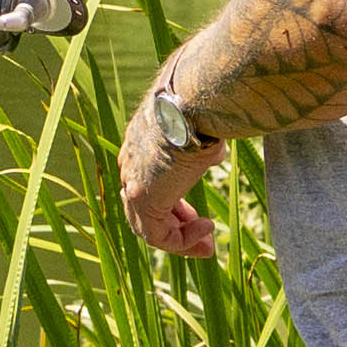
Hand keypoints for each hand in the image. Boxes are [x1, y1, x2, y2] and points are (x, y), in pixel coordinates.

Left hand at [117, 83, 223, 256]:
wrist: (194, 101)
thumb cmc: (204, 108)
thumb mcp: (203, 129)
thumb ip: (203, 145)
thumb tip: (215, 150)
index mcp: (142, 146)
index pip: (150, 186)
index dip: (175, 207)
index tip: (198, 218)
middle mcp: (131, 164)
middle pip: (144, 210)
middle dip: (176, 229)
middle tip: (205, 240)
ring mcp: (133, 181)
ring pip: (148, 228)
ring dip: (180, 240)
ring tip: (208, 245)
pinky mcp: (142, 197)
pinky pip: (157, 236)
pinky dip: (182, 240)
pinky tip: (206, 230)